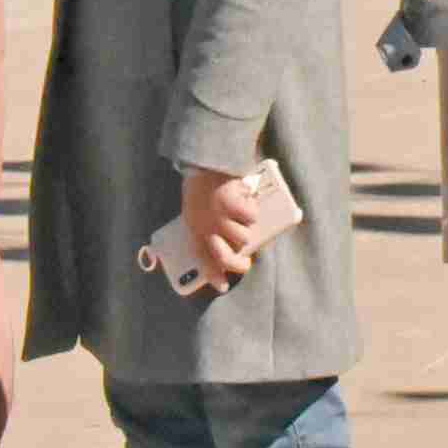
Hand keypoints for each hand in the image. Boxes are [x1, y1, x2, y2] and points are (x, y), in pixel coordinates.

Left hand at [180, 165, 268, 287]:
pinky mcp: (235, 206)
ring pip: (243, 237)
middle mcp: (207, 227)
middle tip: (246, 264)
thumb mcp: (196, 210)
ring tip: (243, 217)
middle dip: (239, 265)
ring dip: (246, 229)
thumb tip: (230, 244)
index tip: (224, 286)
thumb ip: (207, 227)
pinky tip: (247, 200)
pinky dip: (252, 209)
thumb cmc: (201, 186)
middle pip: (226, 258)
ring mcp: (221, 218)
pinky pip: (252, 216)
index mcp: (194, 228)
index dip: (214, 275)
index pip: (203, 259)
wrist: (205, 160)